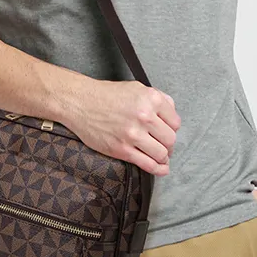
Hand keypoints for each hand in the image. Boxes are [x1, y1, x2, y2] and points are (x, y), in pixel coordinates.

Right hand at [63, 80, 180, 175]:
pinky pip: (147, 164)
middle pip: (170, 140)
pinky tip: (161, 169)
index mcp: (151, 99)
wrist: (81, 102)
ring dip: (163, 157)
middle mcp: (144, 116)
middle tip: (164, 145)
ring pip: (162, 154)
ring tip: (160, 156)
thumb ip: (158, 98)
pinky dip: (158, 169)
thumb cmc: (106, 95)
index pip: (175, 122)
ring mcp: (133, 134)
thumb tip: (172, 112)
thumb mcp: (137, 87)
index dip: (172, 129)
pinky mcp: (122, 149)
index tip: (167, 132)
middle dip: (169, 144)